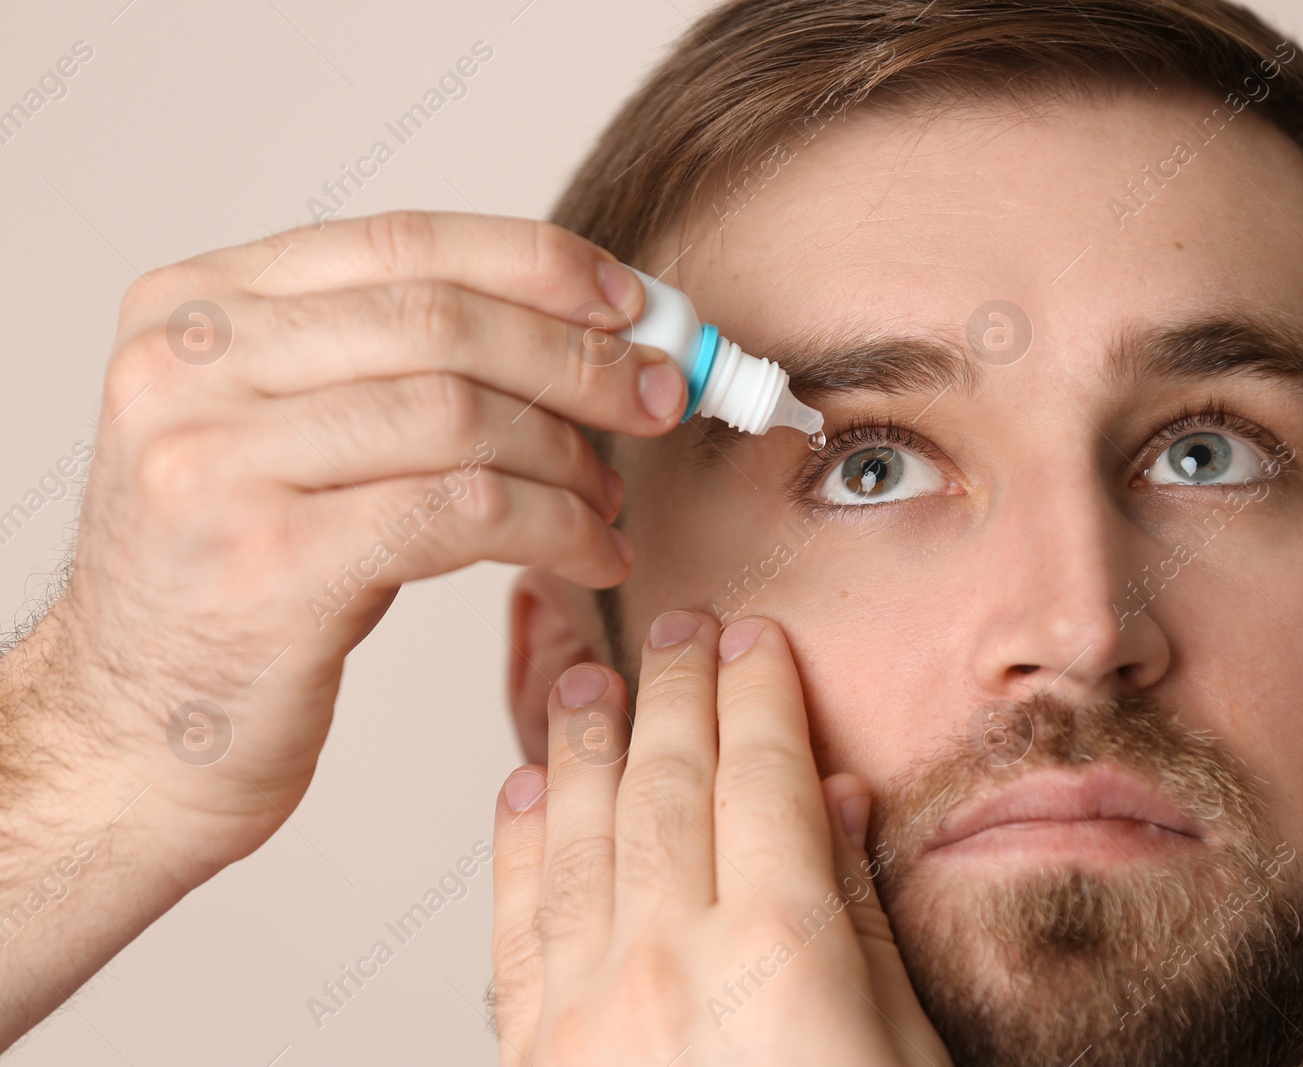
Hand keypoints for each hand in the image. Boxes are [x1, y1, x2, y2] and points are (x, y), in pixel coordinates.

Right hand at [46, 209, 685, 880]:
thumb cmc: (230, 584)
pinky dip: (556, 526)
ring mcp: (217, 464)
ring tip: (611, 497)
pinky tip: (595, 553)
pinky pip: (464, 513)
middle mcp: (190, 368)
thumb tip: (576, 330)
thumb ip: (384, 367)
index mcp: (195, 308)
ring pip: (461, 416)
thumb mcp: (277, 439)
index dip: (539, 265)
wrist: (130, 737)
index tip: (632, 304)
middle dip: (579, 359)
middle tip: (660, 396)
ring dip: (571, 457)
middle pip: (442, 323)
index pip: (402, 243)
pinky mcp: (272, 566)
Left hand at [489, 611, 951, 1066]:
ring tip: (588, 681)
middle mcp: (673, 968)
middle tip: (679, 629)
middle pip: (669, 786)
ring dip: (585, 746)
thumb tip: (835, 798)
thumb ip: (862, 921)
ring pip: (581, 838)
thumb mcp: (903, 1049)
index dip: (758, 694)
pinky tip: (524, 790)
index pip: (762, 777)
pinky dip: (518, 847)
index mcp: (780, 955)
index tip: (755, 639)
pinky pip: (518, 926)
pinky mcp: (538, 1057)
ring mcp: (592, 1013)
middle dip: (675, 691)